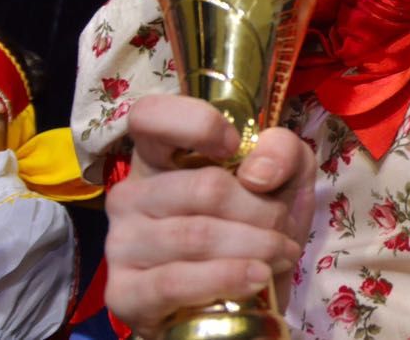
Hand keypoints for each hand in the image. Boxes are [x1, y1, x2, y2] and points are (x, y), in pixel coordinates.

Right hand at [105, 94, 315, 337]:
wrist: (249, 293)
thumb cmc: (258, 221)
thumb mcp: (287, 175)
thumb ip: (283, 151)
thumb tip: (258, 172)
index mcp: (160, 154)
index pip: (150, 115)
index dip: (197, 123)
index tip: (235, 146)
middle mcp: (132, 193)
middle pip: (203, 188)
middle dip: (262, 210)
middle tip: (283, 227)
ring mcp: (121, 243)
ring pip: (195, 235)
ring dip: (255, 247)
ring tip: (279, 255)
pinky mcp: (124, 292)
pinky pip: (174, 282)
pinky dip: (227, 279)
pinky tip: (256, 278)